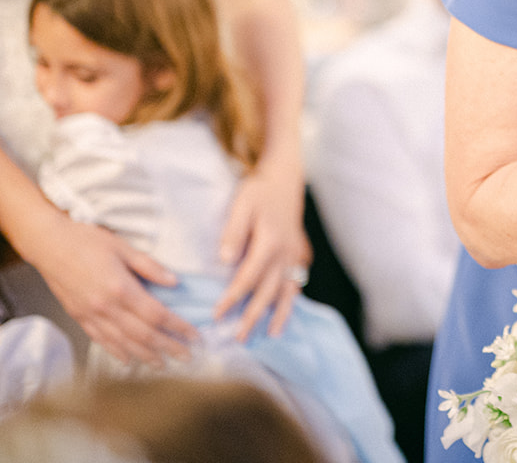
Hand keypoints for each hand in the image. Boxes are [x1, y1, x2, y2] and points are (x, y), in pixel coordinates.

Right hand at [30, 214, 196, 366]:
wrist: (48, 244)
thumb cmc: (87, 240)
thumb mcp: (123, 247)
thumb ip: (149, 266)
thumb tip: (174, 282)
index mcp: (120, 288)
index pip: (156, 315)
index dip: (178, 327)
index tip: (194, 335)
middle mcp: (106, 307)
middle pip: (143, 335)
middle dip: (168, 347)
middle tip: (188, 357)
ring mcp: (90, 316)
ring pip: (123, 343)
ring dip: (145, 356)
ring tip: (163, 365)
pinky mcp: (79, 318)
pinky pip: (101, 341)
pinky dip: (116, 352)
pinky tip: (129, 360)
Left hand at [214, 155, 309, 339]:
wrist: (284, 178)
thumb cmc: (259, 190)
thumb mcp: (241, 205)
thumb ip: (233, 232)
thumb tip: (224, 260)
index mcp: (270, 241)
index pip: (248, 277)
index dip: (232, 297)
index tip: (217, 314)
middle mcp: (286, 252)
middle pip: (268, 291)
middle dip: (253, 315)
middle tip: (239, 337)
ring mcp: (295, 254)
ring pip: (288, 291)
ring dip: (278, 314)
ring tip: (270, 335)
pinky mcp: (299, 253)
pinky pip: (297, 282)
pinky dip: (291, 300)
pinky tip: (283, 313)